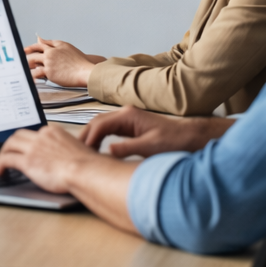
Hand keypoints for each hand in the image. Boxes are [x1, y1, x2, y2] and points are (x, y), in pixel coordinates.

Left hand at [0, 125, 139, 234]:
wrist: (86, 171)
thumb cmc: (88, 166)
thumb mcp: (79, 151)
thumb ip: (69, 151)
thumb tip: (69, 159)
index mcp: (54, 132)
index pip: (35, 133)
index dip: (27, 141)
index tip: (25, 148)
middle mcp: (42, 136)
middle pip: (18, 135)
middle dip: (11, 144)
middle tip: (8, 153)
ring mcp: (33, 147)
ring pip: (9, 144)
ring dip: (3, 153)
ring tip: (1, 163)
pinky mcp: (27, 161)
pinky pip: (6, 159)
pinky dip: (0, 164)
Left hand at [24, 36, 102, 87]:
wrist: (85, 71)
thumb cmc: (79, 61)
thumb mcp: (66, 47)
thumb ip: (52, 43)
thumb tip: (40, 39)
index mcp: (54, 46)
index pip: (38, 45)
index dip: (29, 48)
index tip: (23, 51)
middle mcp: (50, 53)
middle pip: (33, 53)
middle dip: (25, 57)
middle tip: (18, 61)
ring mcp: (49, 62)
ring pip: (32, 62)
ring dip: (25, 66)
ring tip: (20, 70)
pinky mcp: (49, 72)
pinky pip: (36, 73)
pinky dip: (31, 76)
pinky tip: (27, 78)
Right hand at [79, 106, 232, 158]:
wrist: (189, 137)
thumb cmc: (173, 141)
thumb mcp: (151, 147)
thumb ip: (128, 148)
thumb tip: (108, 150)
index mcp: (128, 116)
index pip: (100, 124)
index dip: (89, 138)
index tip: (82, 152)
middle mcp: (125, 114)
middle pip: (96, 122)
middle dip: (85, 137)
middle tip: (76, 152)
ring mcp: (127, 119)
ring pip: (100, 125)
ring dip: (91, 137)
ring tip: (83, 152)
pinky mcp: (130, 126)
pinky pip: (108, 130)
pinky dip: (99, 138)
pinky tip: (97, 149)